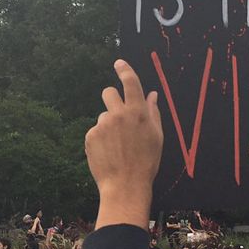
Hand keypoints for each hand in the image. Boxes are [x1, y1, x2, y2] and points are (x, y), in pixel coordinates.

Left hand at [87, 60, 162, 229]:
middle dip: (112, 98)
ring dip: (108, 125)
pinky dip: (100, 139)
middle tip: (118, 115)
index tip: (119, 63)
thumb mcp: (157, 137)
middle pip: (109, 92)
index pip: (130, 82)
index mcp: (138, 112)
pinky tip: (108, 153)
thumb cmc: (146, 162)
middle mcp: (119, 114)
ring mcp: (103, 125)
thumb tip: (152, 95)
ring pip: (103, 116)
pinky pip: (95, 130)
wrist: (125, 185)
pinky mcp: (91, 136)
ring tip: (116, 146)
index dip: (124, 69)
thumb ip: (153, 112)